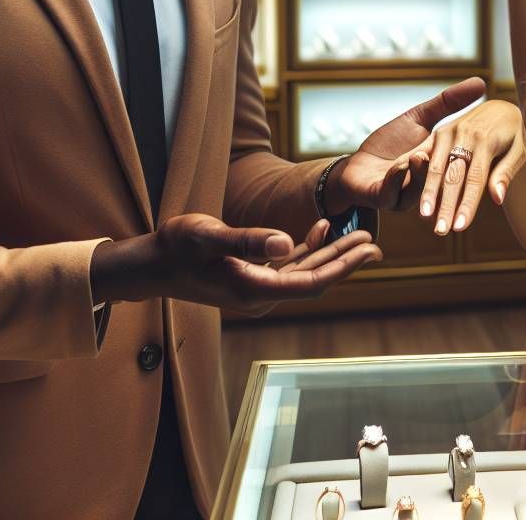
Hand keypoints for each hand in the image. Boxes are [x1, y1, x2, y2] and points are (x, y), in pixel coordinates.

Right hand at [90, 213, 381, 315]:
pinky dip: (308, 248)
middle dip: (346, 260)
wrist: (149, 264)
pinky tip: (322, 229)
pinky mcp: (250, 277)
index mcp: (253, 290)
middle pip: (314, 279)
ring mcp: (255, 288)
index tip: (369, 250)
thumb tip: (285, 241)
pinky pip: (288, 266)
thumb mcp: (208, 237)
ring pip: (304, 272)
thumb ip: (247, 240)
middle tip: (376, 243)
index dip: (343, 266)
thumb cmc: (174, 248)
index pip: (310, 281)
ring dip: (331, 253)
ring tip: (360, 236)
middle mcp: (259, 295)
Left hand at [322, 77, 486, 213]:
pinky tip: (399, 165)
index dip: (472, 154)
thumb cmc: (390, 141)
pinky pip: (392, 192)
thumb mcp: (420, 117)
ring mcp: (405, 194)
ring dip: (419, 173)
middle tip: (453, 156)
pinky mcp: (384, 199)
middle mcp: (425, 184)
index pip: (459, 162)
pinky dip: (396, 177)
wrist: (357, 165)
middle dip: (449, 174)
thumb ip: (449, 103)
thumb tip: (482, 82)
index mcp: (438, 165)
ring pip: (417, 188)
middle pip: (442, 183)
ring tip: (420, 156)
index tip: (483, 137)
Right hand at [401, 100, 525, 235]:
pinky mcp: (437, 132)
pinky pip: (426, 157)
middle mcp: (464, 133)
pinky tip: (417, 194)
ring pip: (435, 167)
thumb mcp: (518, 152)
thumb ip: (505, 174)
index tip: (460, 227)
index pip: (475, 179)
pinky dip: (419, 177)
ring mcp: (448, 131)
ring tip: (425, 218)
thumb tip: (497, 200)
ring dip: (428, 193)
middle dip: (446, 204)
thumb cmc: (512, 136)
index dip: (467, 204)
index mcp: (486, 139)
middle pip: (453, 175)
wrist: (500, 109)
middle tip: (440, 230)